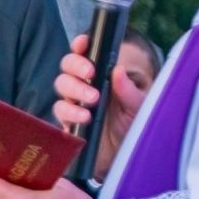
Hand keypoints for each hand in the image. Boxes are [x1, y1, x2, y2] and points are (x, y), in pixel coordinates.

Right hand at [52, 33, 146, 181]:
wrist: (126, 155)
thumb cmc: (133, 126)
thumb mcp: (138, 107)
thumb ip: (129, 90)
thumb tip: (118, 70)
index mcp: (103, 76)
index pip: (86, 54)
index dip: (81, 45)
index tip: (83, 43)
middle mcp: (85, 86)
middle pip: (68, 67)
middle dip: (76, 66)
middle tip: (91, 75)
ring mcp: (75, 103)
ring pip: (61, 86)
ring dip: (74, 89)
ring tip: (93, 100)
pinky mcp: (68, 122)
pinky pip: (60, 111)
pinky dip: (70, 112)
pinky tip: (84, 117)